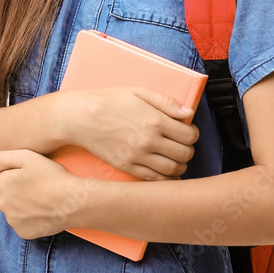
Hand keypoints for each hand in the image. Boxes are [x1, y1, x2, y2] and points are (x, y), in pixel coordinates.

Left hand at [0, 149, 86, 238]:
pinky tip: (42, 213)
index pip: (6, 176)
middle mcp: (2, 203)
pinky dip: (30, 219)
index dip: (21, 175)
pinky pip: (23, 224)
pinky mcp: (23, 233)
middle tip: (40, 188)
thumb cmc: (51, 176)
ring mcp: (12, 220)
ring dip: (24, 206)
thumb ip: (3, 158)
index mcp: (1, 183)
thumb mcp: (27, 156)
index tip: (34, 176)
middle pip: (9, 194)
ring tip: (42, 200)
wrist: (71, 202)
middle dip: (20, 191)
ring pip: (15, 209)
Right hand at [60, 86, 198, 179]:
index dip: (192, 133)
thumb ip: (166, 102)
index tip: (187, 131)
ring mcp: (138, 156)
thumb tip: (188, 114)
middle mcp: (149, 141)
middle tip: (181, 144)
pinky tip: (166, 171)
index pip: (189, 135)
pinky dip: (167, 179)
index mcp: (155, 120)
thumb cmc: (109, 100)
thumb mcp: (138, 92)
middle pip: (185, 154)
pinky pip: (155, 180)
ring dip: (180, 164)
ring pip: (174, 170)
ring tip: (174, 156)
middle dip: (188, 149)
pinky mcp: (128, 167)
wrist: (81, 117)